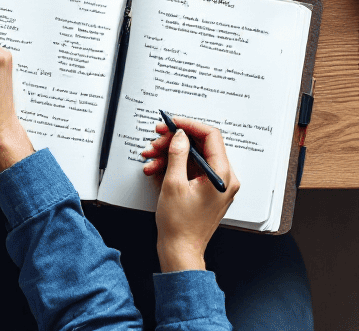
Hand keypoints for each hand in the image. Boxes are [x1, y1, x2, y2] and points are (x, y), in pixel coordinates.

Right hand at [142, 116, 239, 272]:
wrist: (180, 250)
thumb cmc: (180, 224)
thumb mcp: (174, 183)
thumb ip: (178, 153)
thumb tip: (180, 135)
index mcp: (222, 176)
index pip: (211, 136)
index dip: (189, 125)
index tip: (171, 123)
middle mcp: (223, 178)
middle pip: (199, 145)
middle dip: (174, 141)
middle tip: (156, 140)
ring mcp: (215, 184)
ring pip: (192, 156)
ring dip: (169, 154)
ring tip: (150, 158)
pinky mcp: (206, 189)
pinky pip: (190, 169)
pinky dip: (172, 166)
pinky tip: (155, 169)